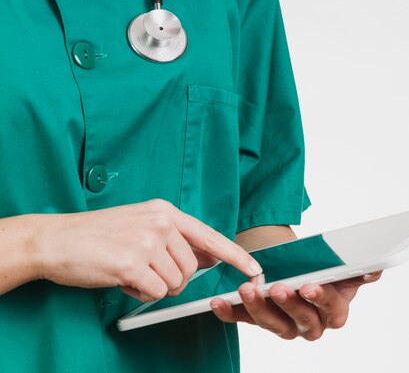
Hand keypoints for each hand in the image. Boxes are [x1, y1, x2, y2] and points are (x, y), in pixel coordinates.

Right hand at [35, 199, 262, 301]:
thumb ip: (178, 240)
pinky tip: (121, 278)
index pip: (210, 236)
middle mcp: (161, 223)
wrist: (56, 239)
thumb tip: (210, 258)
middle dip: (171, 278)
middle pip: (191, 269)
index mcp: (165, 212)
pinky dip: (140, 294)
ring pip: (174, 283)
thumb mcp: (143, 226)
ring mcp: (147, 241)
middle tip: (143, 269)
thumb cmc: (99, 235)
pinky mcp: (132, 263)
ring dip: (154, 286)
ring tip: (130, 270)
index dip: (236, 255)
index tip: (255, 270)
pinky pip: (155, 293)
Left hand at [210, 271, 382, 340]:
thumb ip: (357, 269)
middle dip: (288, 304)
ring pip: (272, 324)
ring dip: (258, 307)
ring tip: (247, 289)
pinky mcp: (258, 320)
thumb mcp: (341, 265)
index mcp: (334, 311)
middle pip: (302, 320)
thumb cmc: (320, 266)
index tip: (310, 286)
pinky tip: (219, 302)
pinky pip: (243, 321)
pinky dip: (230, 312)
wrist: (297, 265)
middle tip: (277, 287)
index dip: (321, 299)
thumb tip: (374, 268)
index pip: (332, 310)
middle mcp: (310, 324)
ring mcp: (283, 325)